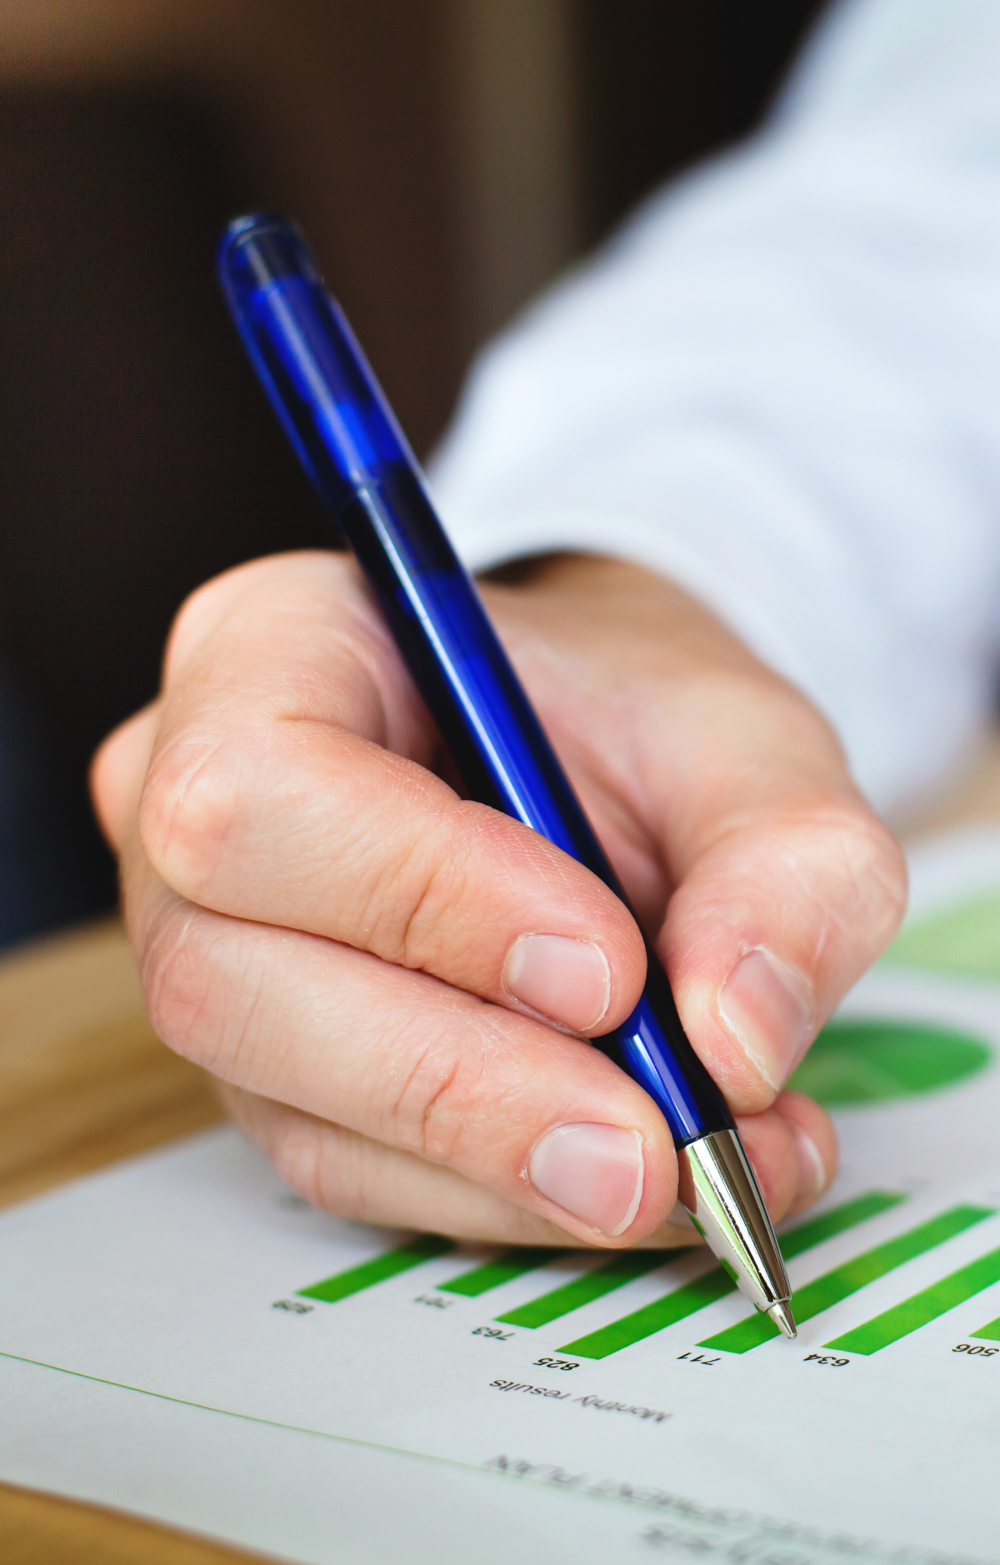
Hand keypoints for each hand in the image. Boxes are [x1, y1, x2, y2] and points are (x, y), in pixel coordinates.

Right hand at [92, 550, 904, 1247]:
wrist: (600, 770)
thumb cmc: (636, 720)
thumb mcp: (748, 742)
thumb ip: (782, 861)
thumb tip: (739, 1042)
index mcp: (270, 651)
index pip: (259, 787)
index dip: (419, 894)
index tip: (606, 968)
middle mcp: (193, 815)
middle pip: (229, 978)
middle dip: (458, 1080)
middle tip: (653, 1142)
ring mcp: (210, 954)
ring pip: (289, 1106)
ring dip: (499, 1165)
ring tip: (688, 1167)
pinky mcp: (272, 1071)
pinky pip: (353, 1171)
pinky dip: (507, 1198)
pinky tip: (637, 1183)